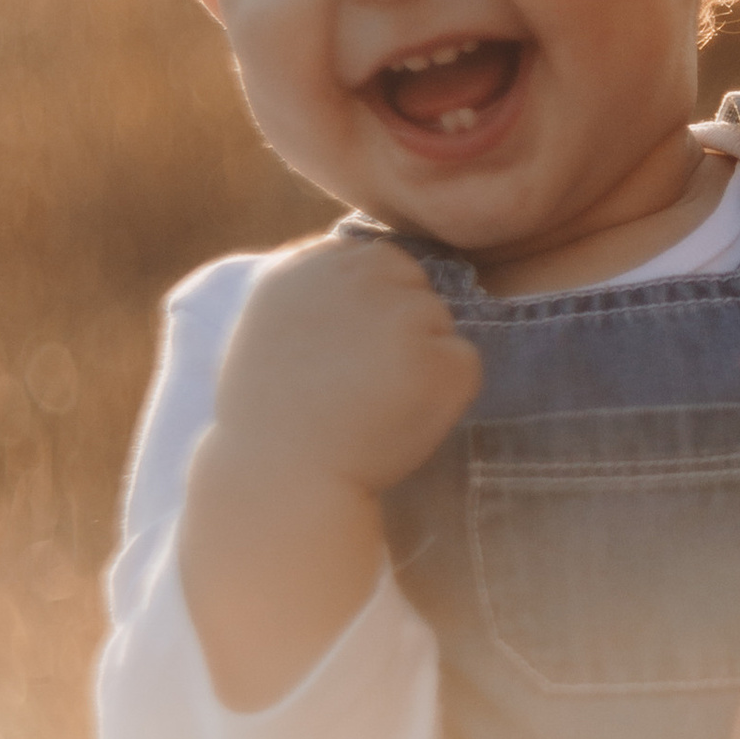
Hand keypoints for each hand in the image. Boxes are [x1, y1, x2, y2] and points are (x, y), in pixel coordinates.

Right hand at [212, 233, 480, 498]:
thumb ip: (322, 289)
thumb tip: (383, 273)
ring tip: (372, 403)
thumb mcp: (275, 326)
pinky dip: (446, 395)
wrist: (282, 477)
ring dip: (422, 362)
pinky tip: (399, 419)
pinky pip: (464, 364)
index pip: (378, 260)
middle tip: (362, 382)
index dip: (372, 310)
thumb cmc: (275, 416)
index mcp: (311, 262)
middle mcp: (360, 275)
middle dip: (402, 327)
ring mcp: (406, 314)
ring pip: (441, 324)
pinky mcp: (442, 357)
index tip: (346, 352)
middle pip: (415, 285)